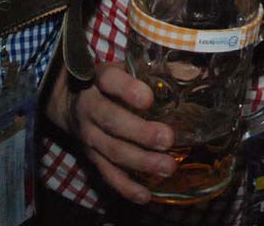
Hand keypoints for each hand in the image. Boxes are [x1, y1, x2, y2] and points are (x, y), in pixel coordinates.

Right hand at [46, 62, 175, 204]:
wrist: (71, 101)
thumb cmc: (110, 83)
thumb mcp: (125, 68)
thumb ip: (154, 71)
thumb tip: (191, 71)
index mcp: (100, 79)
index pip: (110, 81)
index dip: (127, 90)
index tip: (148, 99)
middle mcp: (91, 107)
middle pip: (112, 121)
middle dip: (140, 133)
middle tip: (167, 139)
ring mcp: (89, 135)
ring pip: (112, 150)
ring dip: (140, 161)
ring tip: (168, 167)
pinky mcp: (91, 157)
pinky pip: (107, 174)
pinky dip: (126, 187)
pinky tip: (145, 195)